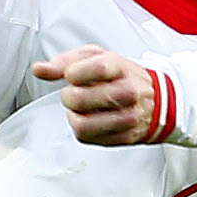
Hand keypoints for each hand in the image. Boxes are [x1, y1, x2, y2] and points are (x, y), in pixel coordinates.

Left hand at [34, 46, 162, 145]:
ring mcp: (129, 117)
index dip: (74, 73)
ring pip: (82, 125)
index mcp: (120, 67)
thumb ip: (64, 61)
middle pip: (80, 99)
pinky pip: (88, 138)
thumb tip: (39, 69)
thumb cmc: (120, 76)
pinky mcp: (125, 137)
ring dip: (75, 116)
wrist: (156, 100)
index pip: (95, 68)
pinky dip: (83, 129)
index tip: (72, 75)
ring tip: (83, 109)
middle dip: (69, 97)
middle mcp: (128, 92)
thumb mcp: (95, 58)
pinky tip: (92, 119)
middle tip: (75, 94)